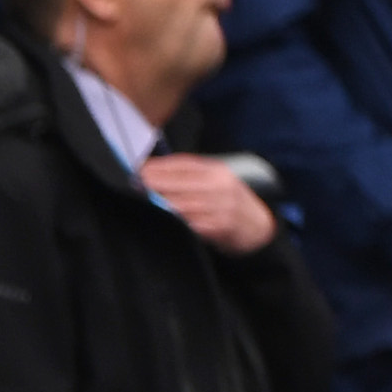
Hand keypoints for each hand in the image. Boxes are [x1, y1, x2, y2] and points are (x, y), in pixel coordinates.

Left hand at [141, 154, 278, 254]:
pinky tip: (161, 218)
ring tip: (142, 201)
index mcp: (217, 171)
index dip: (157, 167)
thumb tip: (151, 171)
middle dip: (153, 184)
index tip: (136, 169)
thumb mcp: (216, 182)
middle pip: (179, 183)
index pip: (182, 164)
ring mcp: (222, 207)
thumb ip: (188, 176)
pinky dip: (175, 220)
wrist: (259, 227)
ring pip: (182, 204)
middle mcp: (220, 185)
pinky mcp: (221, 227)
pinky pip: (191, 223)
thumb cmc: (229, 202)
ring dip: (160, 203)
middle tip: (132, 185)